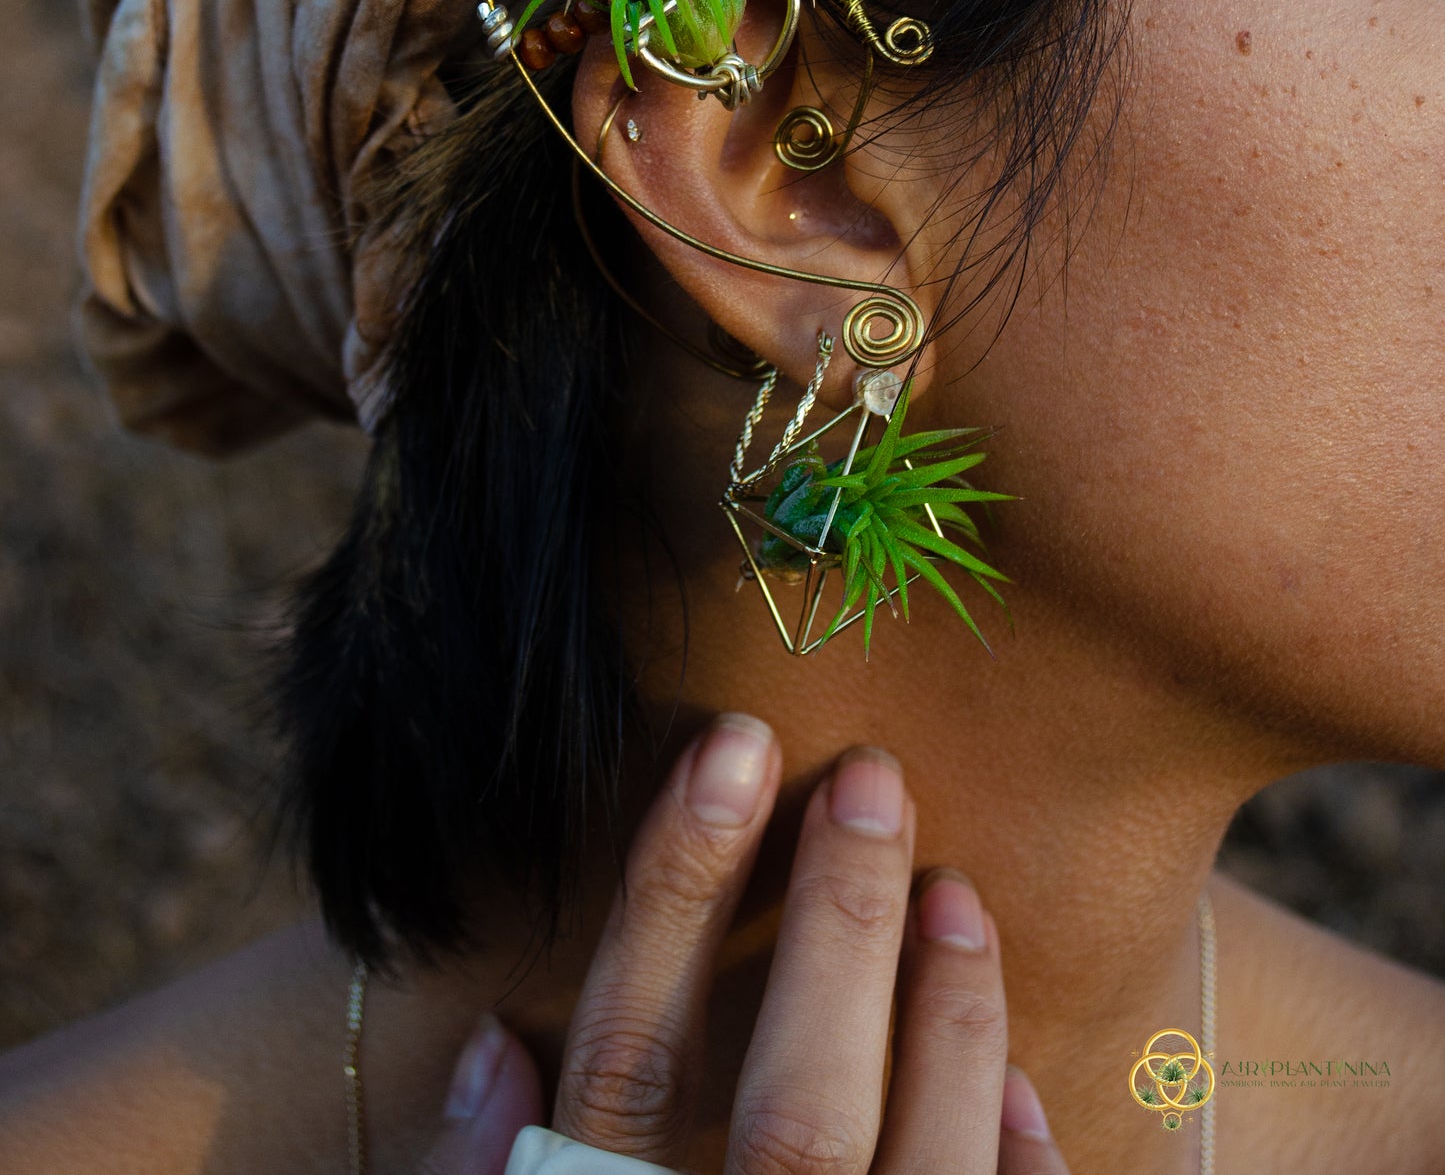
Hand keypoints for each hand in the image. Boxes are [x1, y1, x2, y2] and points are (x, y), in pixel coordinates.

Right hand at [422, 717, 1065, 1173]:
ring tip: (955, 894)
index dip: (675, 897)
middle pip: (794, 1120)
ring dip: (946, 1028)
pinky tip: (1021, 1086)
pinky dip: (1019, 1172)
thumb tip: (489, 1048)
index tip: (730, 745)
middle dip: (836, 934)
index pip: (631, 1064)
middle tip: (872, 781)